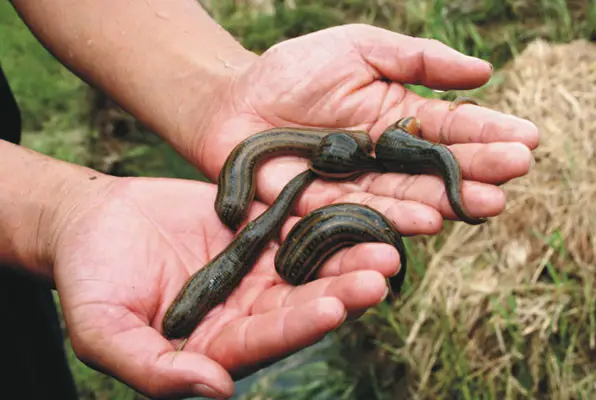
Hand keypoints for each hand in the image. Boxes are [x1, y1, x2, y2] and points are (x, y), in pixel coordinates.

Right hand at [53, 176, 398, 398]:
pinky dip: (327, 215)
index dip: (297, 326)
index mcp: (218, 343)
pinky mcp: (261, 230)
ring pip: (311, 264)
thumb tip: (213, 390)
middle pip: (302, 303)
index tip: (332, 309)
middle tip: (380, 272)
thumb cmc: (90, 281)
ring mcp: (258, 268)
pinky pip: (299, 222)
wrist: (93, 223)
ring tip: (385, 242)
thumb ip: (152, 368)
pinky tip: (361, 204)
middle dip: (342, 290)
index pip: (265, 339)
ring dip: (347, 254)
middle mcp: (248, 309)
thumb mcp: (104, 331)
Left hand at [199, 24, 538, 235]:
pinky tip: (428, 219)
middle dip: (477, 171)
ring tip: (484, 201)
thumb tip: (484, 71)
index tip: (529, 139)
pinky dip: (394, 217)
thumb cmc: (293, 70)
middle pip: (437, 169)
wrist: (232, 101)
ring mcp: (357, 187)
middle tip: (515, 174)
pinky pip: (362, 215)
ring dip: (446, 201)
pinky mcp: (324, 211)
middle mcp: (385, 160)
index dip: (489, 133)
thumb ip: (418, 61)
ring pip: (407, 197)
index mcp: (399, 120)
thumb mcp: (359, 48)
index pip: (452, 128)